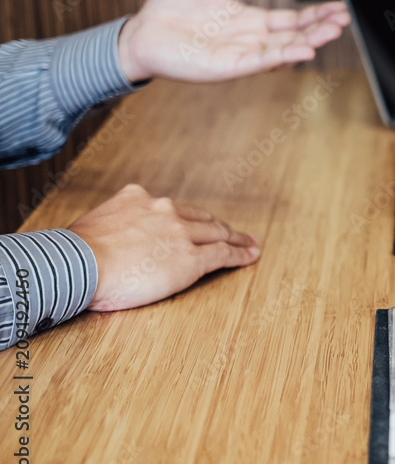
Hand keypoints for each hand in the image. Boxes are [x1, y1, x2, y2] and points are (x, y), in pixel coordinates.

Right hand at [67, 184, 259, 310]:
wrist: (78, 264)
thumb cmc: (75, 253)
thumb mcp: (95, 223)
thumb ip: (114, 224)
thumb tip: (109, 238)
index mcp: (139, 199)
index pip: (173, 209)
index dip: (190, 218)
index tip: (198, 223)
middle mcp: (164, 210)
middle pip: (200, 218)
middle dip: (218, 226)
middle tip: (233, 231)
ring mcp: (181, 233)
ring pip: (218, 233)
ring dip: (236, 238)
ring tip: (250, 244)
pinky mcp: (191, 257)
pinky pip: (223, 254)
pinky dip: (240, 255)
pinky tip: (250, 256)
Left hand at [116, 0, 351, 82]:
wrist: (140, 33)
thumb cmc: (169, 9)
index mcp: (250, 21)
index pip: (292, 19)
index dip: (315, 14)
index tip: (338, 7)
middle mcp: (251, 40)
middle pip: (295, 35)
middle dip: (321, 27)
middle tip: (345, 19)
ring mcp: (242, 55)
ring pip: (284, 50)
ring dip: (309, 42)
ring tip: (332, 32)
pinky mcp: (228, 67)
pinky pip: (261, 62)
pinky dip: (283, 58)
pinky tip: (303, 52)